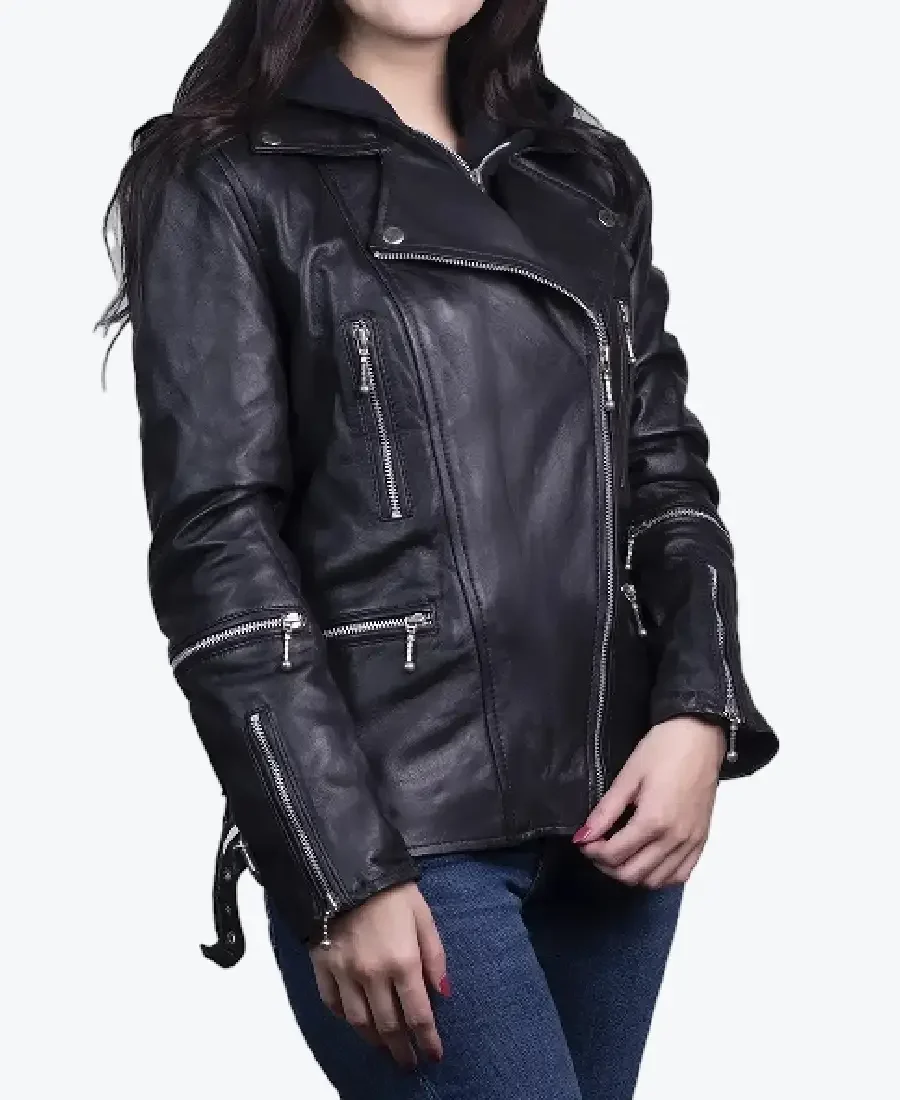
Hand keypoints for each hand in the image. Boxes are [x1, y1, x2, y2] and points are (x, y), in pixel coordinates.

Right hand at [310, 881, 448, 1068]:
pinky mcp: (323, 966)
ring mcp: (345, 974)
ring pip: (360, 1022)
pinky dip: (344, 1018)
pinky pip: (332, 1003)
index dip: (427, 1040)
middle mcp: (373, 976)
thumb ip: (435, 955)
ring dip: (375, 1041)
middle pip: (389, 1026)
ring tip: (385, 1048)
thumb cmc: (390, 889)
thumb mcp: (423, 915)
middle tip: (410, 1062)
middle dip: (402, 1049)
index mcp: (403, 962)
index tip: (434, 1055)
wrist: (343, 868)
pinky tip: (354, 1021)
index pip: (418, 1015)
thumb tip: (443, 991)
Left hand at [573, 715, 725, 887]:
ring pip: (656, 880)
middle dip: (607, 866)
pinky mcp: (702, 840)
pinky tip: (646, 861)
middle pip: (633, 874)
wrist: (700, 736)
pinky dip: (659, 876)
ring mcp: (691, 842)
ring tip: (618, 854)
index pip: (615, 854)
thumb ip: (606, 810)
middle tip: (596, 848)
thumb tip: (583, 835)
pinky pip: (680, 875)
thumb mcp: (628, 776)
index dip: (592, 852)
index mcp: (654, 821)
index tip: (583, 841)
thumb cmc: (663, 749)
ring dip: (631, 874)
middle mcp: (675, 838)